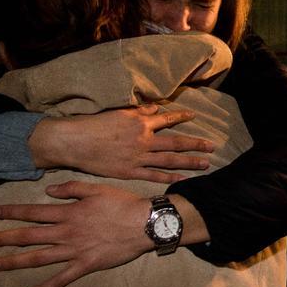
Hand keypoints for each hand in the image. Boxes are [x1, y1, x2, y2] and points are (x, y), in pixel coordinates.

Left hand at [0, 181, 154, 286]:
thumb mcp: (96, 189)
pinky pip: (60, 280)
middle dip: (3, 238)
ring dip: (14, 262)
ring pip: (38, 258)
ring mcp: (74, 251)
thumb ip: (71, 189)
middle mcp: (66, 232)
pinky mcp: (85, 266)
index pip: (34, 212)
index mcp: (68, 212)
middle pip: (28, 236)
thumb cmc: (123, 204)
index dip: (12, 213)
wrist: (144, 224)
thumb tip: (48, 191)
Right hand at [29, 105, 214, 182]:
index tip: (194, 116)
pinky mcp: (129, 172)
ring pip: (169, 161)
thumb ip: (139, 111)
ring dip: (189, 162)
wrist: (74, 142)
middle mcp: (143, 140)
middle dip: (196, 144)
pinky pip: (154, 176)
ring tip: (205, 163)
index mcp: (140, 123)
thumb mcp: (118, 112)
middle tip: (213, 146)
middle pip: (175, 142)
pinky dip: (169, 178)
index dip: (181, 116)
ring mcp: (138, 157)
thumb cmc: (93, 125)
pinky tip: (182, 179)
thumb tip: (155, 107)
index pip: (166, 118)